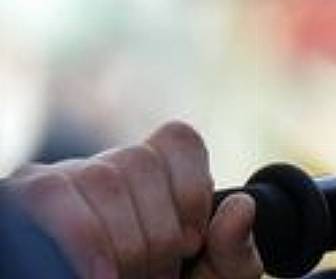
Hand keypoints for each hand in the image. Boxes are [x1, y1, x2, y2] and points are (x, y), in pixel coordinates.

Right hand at [6, 121, 262, 278]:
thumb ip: (234, 250)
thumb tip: (241, 207)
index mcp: (153, 178)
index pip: (177, 140)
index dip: (191, 188)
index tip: (192, 243)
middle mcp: (106, 170)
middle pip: (139, 162)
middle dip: (155, 232)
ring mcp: (62, 181)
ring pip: (102, 177)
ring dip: (122, 241)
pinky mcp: (23, 200)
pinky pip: (51, 194)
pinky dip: (82, 238)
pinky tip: (100, 276)